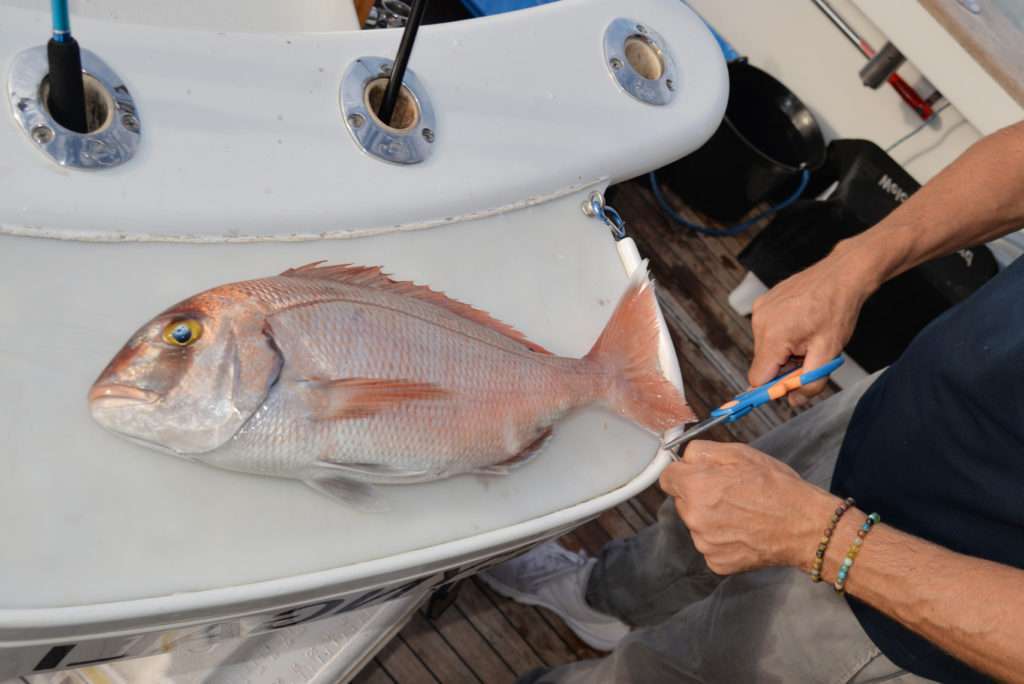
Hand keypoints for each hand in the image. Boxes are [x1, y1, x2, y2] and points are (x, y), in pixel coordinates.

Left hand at [659, 440, 837, 574]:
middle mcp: (693, 517)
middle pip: (682, 502)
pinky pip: (710, 546)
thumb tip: (681, 454)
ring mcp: (704, 543)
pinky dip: (723, 540)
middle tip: (730, 493)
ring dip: (711, 518)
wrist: (806, 527)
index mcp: (695, 486)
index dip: (683, 473)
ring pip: (697, 524)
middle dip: (699, 495)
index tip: (696, 475)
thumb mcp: (740, 453)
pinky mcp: (716, 563)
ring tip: (742, 513)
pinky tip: (745, 532)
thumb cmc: (777, 487)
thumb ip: (701, 451)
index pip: (667, 478)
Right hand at [749, 242, 880, 405]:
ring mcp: (760, 309)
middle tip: (808, 355)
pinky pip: (766, 330)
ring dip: (783, 351)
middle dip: (783, 367)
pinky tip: (800, 324)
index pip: (757, 378)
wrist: (842, 274)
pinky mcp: (763, 302)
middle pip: (762, 363)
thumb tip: (794, 401)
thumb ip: (810, 382)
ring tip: (806, 336)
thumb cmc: (837, 309)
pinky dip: (781, 335)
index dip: (773, 387)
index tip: (789, 387)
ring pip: (765, 348)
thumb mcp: (829, 352)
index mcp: (774, 336)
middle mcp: (760, 321)